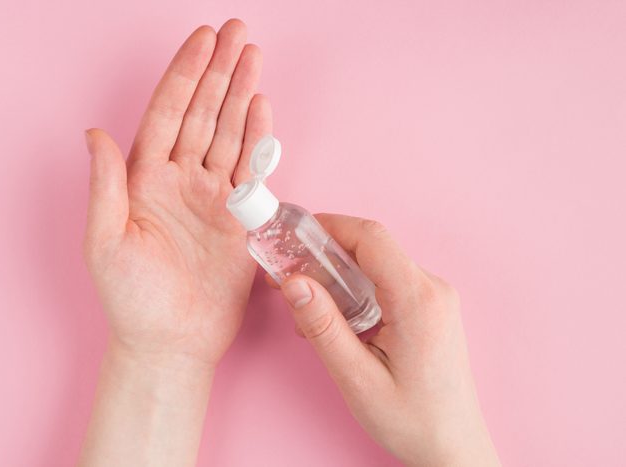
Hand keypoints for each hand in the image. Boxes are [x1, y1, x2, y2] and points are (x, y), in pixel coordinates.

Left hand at [84, 20, 270, 367]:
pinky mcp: (239, 219)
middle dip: (219, 71)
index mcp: (144, 179)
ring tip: (253, 57)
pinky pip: (251, 171)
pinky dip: (258, 138)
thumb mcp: (106, 241)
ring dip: (241, 95)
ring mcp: (211, 198)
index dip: (185, 75)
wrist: (172, 342)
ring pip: (228, 134)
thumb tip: (93, 133)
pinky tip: (262, 108)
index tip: (201, 40)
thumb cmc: (133, 299)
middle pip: (202, 113)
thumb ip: (105, 185)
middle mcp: (179, 181)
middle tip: (237, 32)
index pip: (168, 113)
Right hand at [273, 214, 499, 465]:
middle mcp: (432, 289)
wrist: (453, 446)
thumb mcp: (357, 378)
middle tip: (288, 273)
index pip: (371, 238)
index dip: (329, 226)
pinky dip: (355, 290)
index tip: (295, 233)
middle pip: (371, 248)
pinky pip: (386, 282)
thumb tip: (293, 282)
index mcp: (418, 300)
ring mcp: (433, 297)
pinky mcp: (428, 308)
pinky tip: (335, 318)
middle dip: (325, 254)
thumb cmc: (412, 420)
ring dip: (338, 275)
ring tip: (307, 305)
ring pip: (376, 265)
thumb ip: (324, 327)